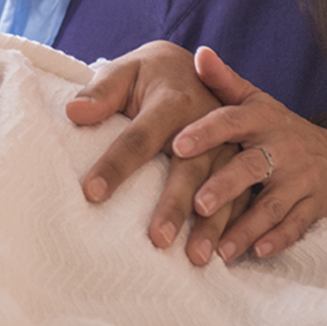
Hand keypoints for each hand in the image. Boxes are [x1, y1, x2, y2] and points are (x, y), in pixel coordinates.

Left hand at [65, 40, 247, 263]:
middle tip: (159, 240)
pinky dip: (245, 227)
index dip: (116, 164)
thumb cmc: (151, 75)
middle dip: (174, 204)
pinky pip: (253, 197)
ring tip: (197, 258)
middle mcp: (208, 124)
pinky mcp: (248, 162)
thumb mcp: (126, 71)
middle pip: (190, 168)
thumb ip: (101, 91)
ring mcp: (233, 146)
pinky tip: (229, 255)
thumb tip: (74, 111)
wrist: (195, 67)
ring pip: (229, 188)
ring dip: (213, 225)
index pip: (139, 136)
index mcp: (173, 100)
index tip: (92, 192)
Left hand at [171, 46, 326, 261]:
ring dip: (246, 226)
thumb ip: (224, 81)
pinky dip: (279, 239)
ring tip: (219, 248)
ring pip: (274, 203)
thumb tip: (199, 52)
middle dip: (225, 186)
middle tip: (196, 204)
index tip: (177, 145)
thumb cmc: (277, 128)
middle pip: (252, 166)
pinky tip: (257, 253)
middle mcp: (284, 146)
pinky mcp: (317, 205)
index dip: (205, 132)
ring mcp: (303, 177)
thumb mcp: (255, 101)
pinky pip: (298, 225)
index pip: (231, 121)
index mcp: (263, 118)